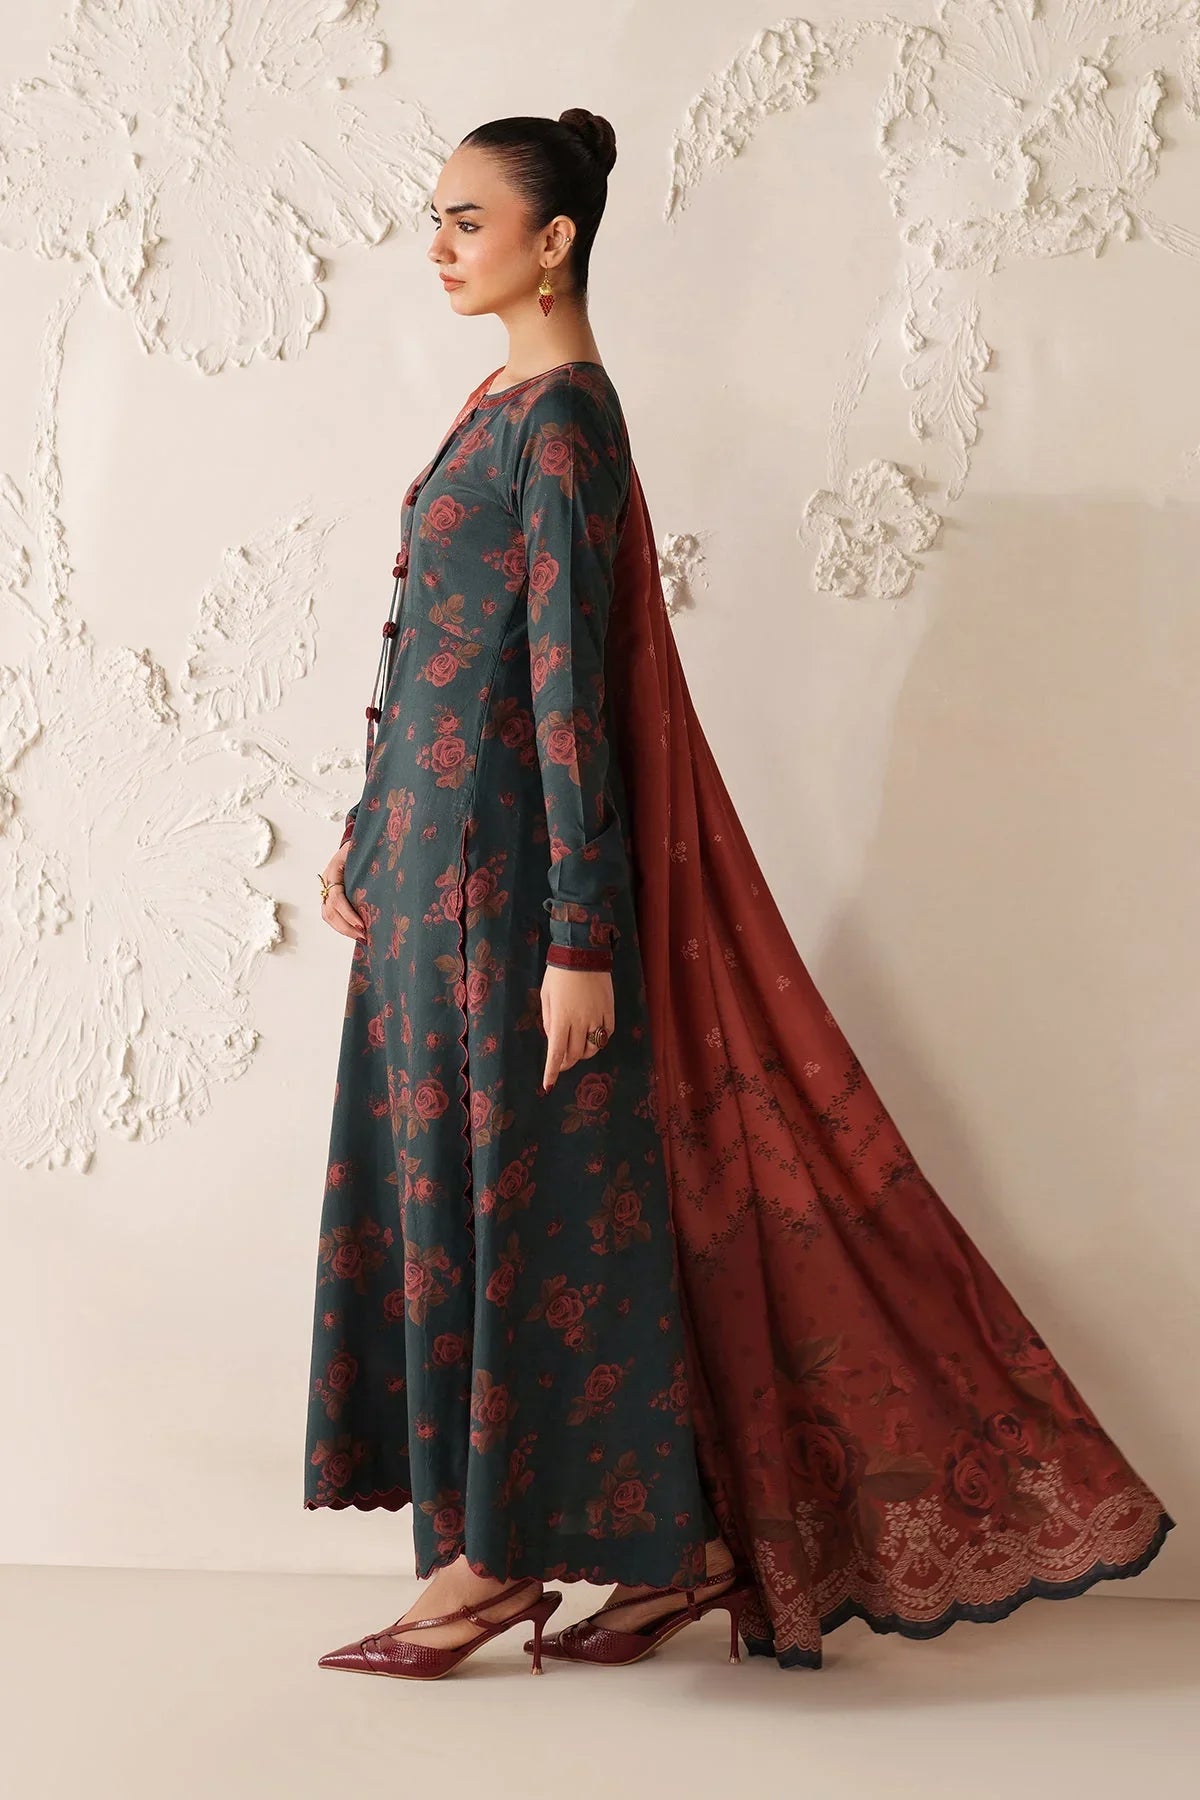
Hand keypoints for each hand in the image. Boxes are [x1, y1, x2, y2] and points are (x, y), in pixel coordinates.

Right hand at [320, 841, 366, 940]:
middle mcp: (327, 880)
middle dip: (346, 926)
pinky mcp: (329, 896)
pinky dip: (342, 926)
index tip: (362, 925)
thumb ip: (371, 861)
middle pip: (329, 910)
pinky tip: (356, 932)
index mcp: (335, 869)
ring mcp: (326, 889)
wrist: (354, 843)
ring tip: (362, 938)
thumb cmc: (363, 846)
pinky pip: (331, 915)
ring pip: (327, 915)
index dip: (348, 913)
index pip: (337, 897)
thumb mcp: (365, 851)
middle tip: (364, 936)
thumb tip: (391, 875)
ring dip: (343, 929)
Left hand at [540, 965, 613, 1089]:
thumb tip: (553, 1041)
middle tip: (562, 1061)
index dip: (552, 1071)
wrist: (583, 953)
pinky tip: (593, 1035)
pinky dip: (599, 1040)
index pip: (556, 1052)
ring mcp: (597, 1017)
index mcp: (561, 1018)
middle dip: (566, 1062)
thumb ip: (549, 1021)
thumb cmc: (558, 974)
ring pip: (593, 1048)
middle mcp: (580, 1021)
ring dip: (583, 1053)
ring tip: (577, 1047)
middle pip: (575, 1054)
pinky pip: (606, 1034)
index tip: (548, 1085)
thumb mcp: (546, 997)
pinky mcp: (609, 1011)